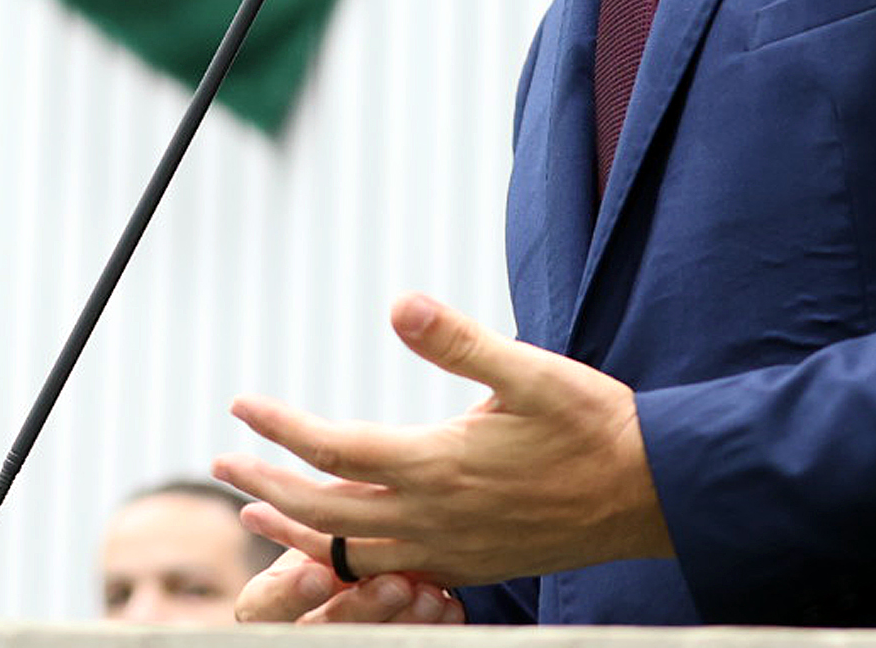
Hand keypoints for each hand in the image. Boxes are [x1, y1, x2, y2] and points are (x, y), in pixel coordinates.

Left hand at [213, 293, 672, 588]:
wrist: (654, 494)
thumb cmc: (594, 425)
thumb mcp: (531, 371)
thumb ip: (460, 342)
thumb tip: (400, 304)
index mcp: (439, 465)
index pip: (333, 449)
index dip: (279, 427)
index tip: (240, 403)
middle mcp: (435, 518)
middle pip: (324, 510)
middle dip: (265, 485)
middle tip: (222, 462)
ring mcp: (450, 550)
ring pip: (349, 550)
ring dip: (294, 529)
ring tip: (251, 512)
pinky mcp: (468, 564)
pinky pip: (385, 572)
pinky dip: (343, 560)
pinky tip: (330, 547)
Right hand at [234, 546, 463, 625]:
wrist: (357, 583)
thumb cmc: (330, 543)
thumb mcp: (311, 533)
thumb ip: (305, 525)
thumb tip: (264, 508)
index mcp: (271, 598)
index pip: (266, 605)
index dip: (291, 593)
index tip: (317, 574)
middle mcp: (303, 626)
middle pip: (322, 630)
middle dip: (362, 606)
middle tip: (396, 583)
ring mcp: (343, 639)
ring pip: (366, 641)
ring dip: (402, 619)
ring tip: (431, 594)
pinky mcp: (381, 643)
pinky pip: (403, 645)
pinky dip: (431, 629)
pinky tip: (450, 607)